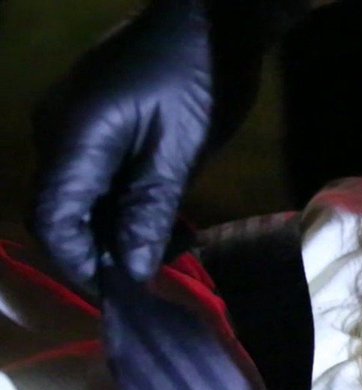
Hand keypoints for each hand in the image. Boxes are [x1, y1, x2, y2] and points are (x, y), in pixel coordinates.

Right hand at [31, 0, 261, 289]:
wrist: (214, 18)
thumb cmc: (202, 77)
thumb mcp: (182, 149)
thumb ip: (150, 210)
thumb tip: (130, 270)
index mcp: (72, 136)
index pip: (52, 220)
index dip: (81, 264)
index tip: (122, 294)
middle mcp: (58, 131)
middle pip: (63, 212)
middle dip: (103, 251)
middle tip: (153, 279)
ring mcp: (75, 125)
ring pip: (83, 198)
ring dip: (119, 230)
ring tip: (171, 250)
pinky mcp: (97, 123)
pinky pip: (98, 177)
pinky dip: (126, 206)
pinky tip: (167, 223)